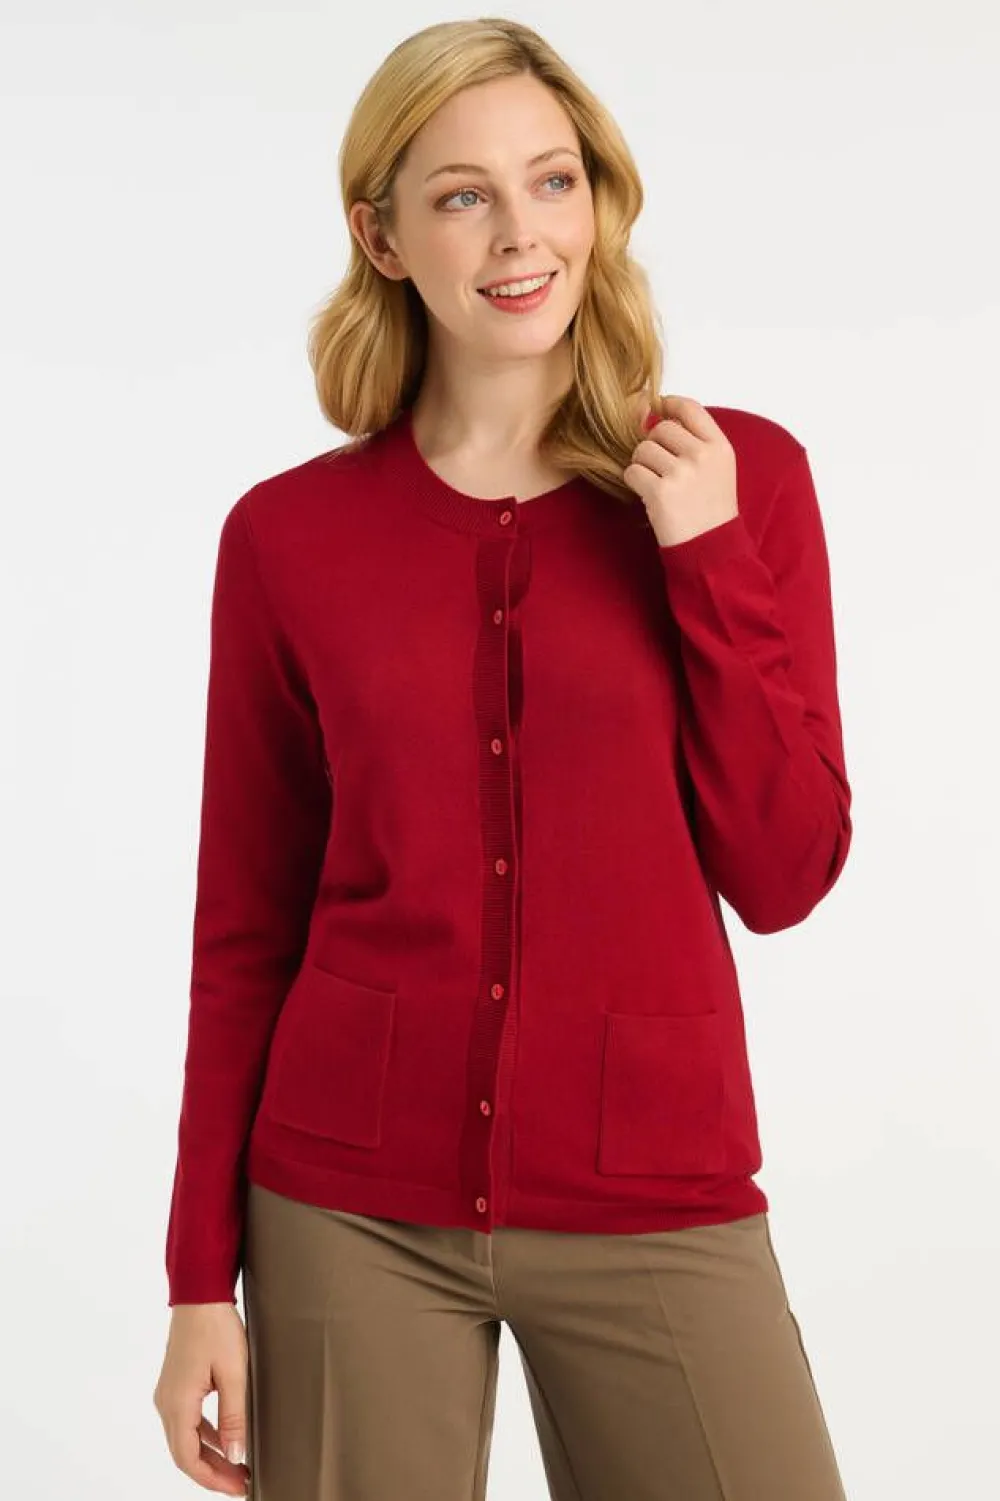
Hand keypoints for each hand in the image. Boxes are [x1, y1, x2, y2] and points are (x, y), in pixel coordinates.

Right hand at [153, 1302, 250, 1494]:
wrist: (200, 1293)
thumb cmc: (217, 1328)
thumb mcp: (233, 1373)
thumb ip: (234, 1417)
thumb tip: (235, 1456)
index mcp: (177, 1404)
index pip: (188, 1459)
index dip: (212, 1479)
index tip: (237, 1488)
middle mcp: (166, 1403)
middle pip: (185, 1453)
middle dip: (213, 1472)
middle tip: (241, 1483)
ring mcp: (169, 1394)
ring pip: (186, 1438)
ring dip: (210, 1455)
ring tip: (238, 1466)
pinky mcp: (176, 1385)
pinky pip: (189, 1420)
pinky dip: (207, 1435)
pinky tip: (228, 1438)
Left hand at [624, 394, 738, 547]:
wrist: (711, 549)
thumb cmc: (710, 509)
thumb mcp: (716, 468)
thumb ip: (692, 440)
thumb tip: (648, 411)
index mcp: (720, 447)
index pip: (690, 408)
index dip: (669, 404)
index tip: (658, 408)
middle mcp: (702, 456)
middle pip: (661, 428)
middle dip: (653, 444)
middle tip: (660, 467)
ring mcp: (681, 473)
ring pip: (643, 449)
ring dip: (643, 465)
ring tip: (658, 484)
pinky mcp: (660, 492)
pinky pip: (632, 472)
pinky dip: (635, 483)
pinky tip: (649, 496)